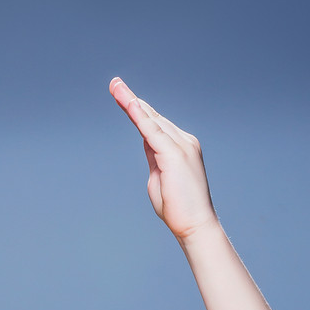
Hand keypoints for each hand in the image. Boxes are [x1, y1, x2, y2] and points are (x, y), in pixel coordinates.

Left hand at [109, 76, 218, 241]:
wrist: (195, 226)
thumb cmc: (178, 208)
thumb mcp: (159, 177)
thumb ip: (153, 157)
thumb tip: (145, 141)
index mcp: (180, 147)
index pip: (155, 124)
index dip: (139, 110)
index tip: (122, 96)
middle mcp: (184, 142)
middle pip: (153, 116)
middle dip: (132, 100)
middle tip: (114, 83)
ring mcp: (182, 146)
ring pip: (152, 120)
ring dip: (132, 102)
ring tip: (115, 87)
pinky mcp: (176, 155)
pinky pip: (153, 131)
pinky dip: (141, 117)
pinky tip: (131, 104)